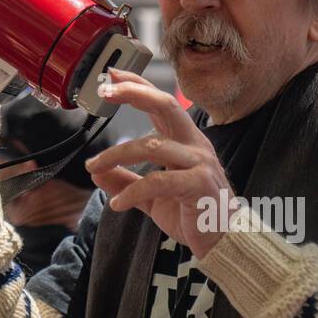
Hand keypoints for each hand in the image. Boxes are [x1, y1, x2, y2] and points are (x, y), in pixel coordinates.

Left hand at [84, 68, 233, 259]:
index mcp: (185, 141)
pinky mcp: (199, 185)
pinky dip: (133, 190)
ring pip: (153, 145)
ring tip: (93, 166)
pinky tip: (117, 203)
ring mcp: (199, 163)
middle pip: (167, 106)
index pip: (161, 104)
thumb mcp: (152, 196)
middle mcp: (194, 145)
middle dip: (135, 94)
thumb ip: (126, 181)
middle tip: (105, 91)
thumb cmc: (193, 213)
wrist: (224, 243)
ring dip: (117, 154)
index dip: (137, 86)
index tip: (111, 75)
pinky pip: (159, 181)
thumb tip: (95, 172)